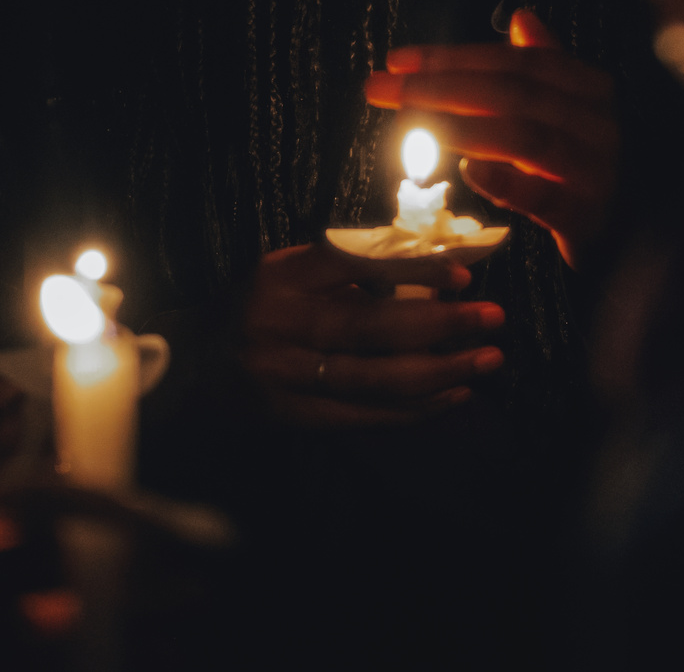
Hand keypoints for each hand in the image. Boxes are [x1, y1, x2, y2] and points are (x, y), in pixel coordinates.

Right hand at [240, 242, 504, 426]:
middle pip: (371, 326)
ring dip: (442, 371)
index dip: (412, 269)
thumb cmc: (254, 309)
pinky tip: (455, 394)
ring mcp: (286, 378)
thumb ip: (345, 269)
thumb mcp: (286, 272)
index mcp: (280, 277)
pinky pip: (367, 416)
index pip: (353, 265)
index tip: (465, 272)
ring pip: (376, 379)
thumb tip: (427, 266)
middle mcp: (279, 326)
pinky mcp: (295, 418)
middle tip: (494, 317)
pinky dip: (417, 408)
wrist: (189, 371)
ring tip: (489, 360)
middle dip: (442, 324)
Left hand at [365, 9, 617, 269]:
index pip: (514, 61)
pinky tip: (467, 170)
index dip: (453, 57)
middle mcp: (596, 120)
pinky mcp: (589, 216)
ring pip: (523, 136)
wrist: (640, 232)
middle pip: (511, 92)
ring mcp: (596, 169)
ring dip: (461, 126)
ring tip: (410, 121)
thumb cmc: (593, 165)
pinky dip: (504, 180)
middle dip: (441, 86)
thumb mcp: (573, 110)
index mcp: (589, 87)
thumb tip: (521, 16)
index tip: (396, 59)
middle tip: (382, 88)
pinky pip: (543, 196)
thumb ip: (547, 64)